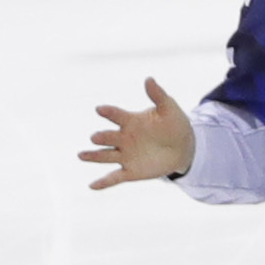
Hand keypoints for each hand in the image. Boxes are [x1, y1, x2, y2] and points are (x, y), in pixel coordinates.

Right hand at [82, 76, 196, 187]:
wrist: (183, 148)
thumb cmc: (174, 124)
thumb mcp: (169, 108)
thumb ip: (158, 95)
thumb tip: (149, 79)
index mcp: (130, 121)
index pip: (116, 115)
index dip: (108, 112)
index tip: (100, 109)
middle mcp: (123, 138)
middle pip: (108, 137)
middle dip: (102, 137)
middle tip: (95, 137)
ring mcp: (125, 155)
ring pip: (105, 156)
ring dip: (94, 156)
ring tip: (81, 155)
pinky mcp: (130, 171)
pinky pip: (114, 177)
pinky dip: (103, 182)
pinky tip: (92, 186)